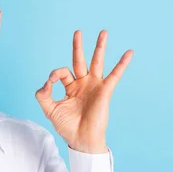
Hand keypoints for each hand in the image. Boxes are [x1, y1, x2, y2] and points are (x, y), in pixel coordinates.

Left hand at [35, 30, 132, 153]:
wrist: (81, 140)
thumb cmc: (67, 127)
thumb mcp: (50, 109)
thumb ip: (43, 94)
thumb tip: (47, 81)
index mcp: (70, 88)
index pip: (61, 73)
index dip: (54, 74)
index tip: (51, 82)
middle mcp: (83, 84)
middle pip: (80, 60)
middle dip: (78, 46)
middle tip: (77, 32)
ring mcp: (94, 86)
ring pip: (97, 62)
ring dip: (100, 47)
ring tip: (103, 32)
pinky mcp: (104, 91)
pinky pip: (115, 75)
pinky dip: (122, 64)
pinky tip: (129, 52)